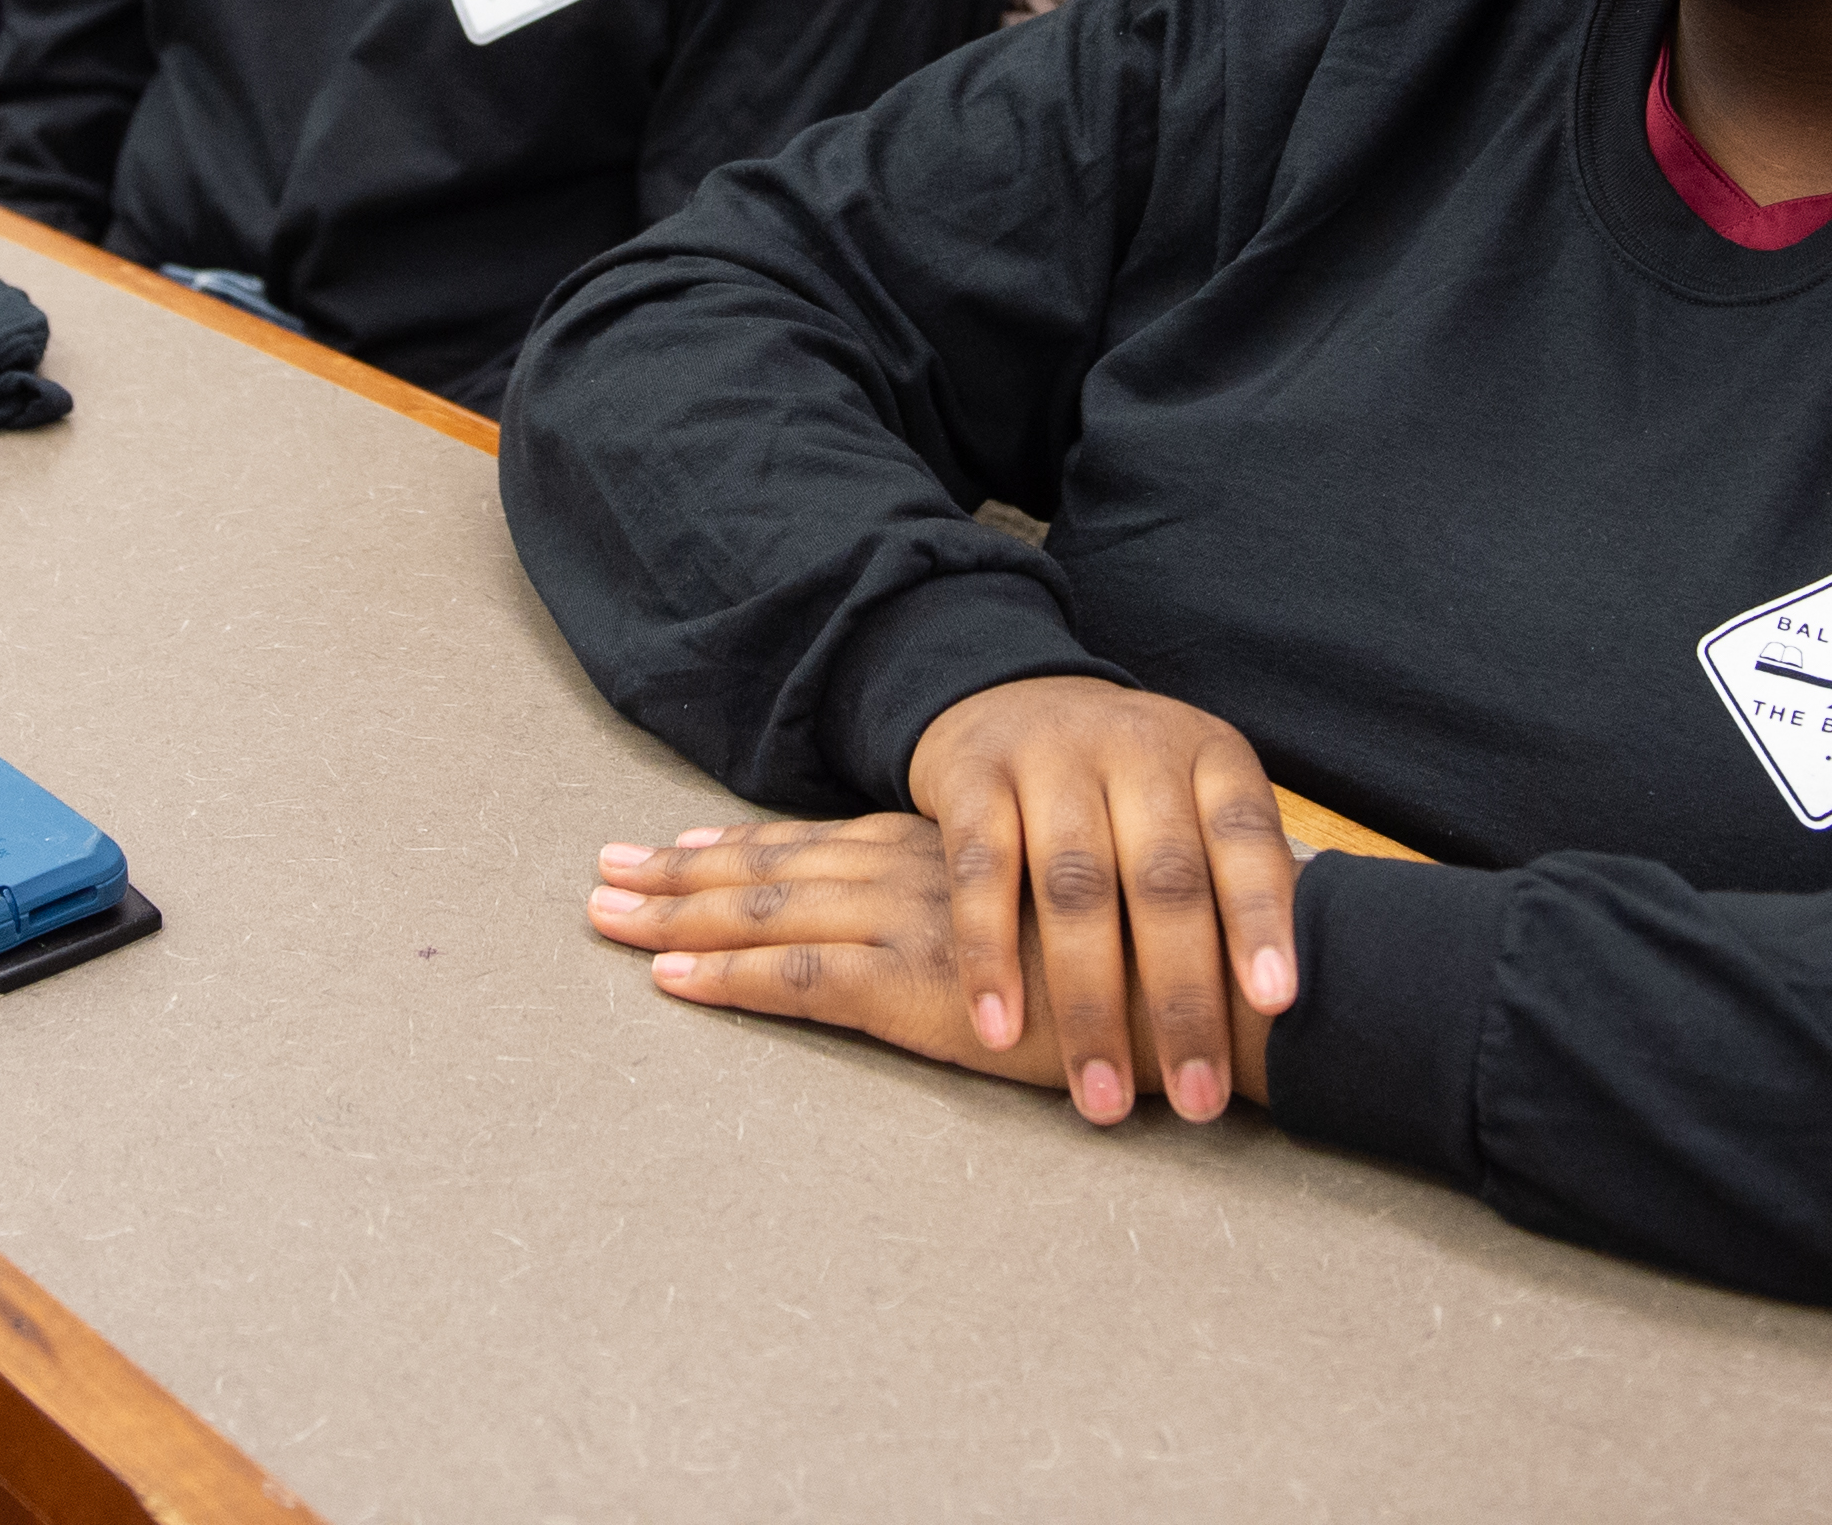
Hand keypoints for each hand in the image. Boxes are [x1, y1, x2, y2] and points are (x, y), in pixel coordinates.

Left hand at [583, 810, 1273, 1120]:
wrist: (1232, 978)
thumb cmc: (1174, 959)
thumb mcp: (1081, 918)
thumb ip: (1024, 915)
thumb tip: (997, 931)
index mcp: (956, 856)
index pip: (828, 843)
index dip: (747, 846)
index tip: (675, 845)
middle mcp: (923, 874)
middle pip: (778, 866)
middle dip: (682, 874)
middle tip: (600, 875)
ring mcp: (919, 926)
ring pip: (770, 911)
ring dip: (679, 917)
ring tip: (603, 915)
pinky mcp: (925, 988)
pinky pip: (803, 980)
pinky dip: (731, 979)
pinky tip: (669, 984)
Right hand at [927, 674, 1296, 1121]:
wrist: (1012, 697)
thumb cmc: (1129, 787)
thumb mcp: (1193, 802)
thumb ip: (1231, 880)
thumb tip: (1291, 1009)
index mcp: (1209, 757)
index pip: (1247, 837)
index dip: (1265, 918)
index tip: (1275, 1004)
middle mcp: (1136, 749)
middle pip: (1165, 879)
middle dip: (1182, 1000)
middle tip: (1198, 1101)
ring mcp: (1051, 757)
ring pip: (1074, 886)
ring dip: (1089, 1002)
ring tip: (1101, 1097)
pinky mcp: (973, 776)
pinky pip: (980, 870)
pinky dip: (988, 955)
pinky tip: (1001, 1029)